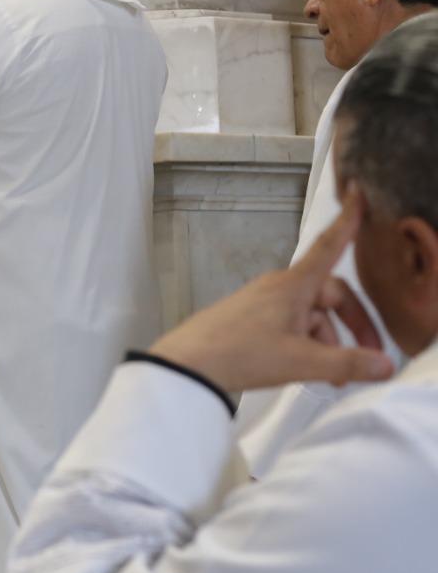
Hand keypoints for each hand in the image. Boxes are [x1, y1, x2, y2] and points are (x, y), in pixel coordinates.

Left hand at [150, 190, 393, 394]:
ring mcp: (263, 302)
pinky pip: (291, 324)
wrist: (186, 366)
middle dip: (353, 325)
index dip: (348, 223)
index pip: (329, 246)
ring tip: (334, 376)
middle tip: (370, 356)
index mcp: (293, 284)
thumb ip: (347, 363)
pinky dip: (307, 343)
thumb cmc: (240, 353)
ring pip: (312, 315)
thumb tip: (385, 365)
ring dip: (329, 341)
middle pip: (330, 296)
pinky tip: (308, 369)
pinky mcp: (250, 319)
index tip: (359, 196)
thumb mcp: (301, 361)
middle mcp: (279, 287)